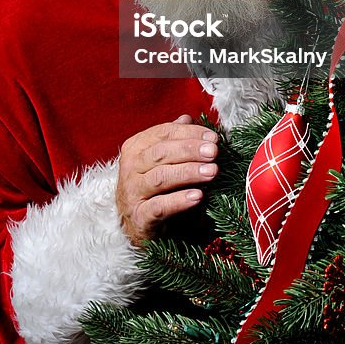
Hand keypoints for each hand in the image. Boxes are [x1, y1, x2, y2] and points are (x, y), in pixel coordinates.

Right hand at [116, 114, 218, 245]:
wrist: (138, 225)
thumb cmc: (154, 187)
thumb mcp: (162, 161)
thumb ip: (173, 139)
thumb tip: (187, 118)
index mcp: (136, 147)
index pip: (163, 133)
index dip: (189, 133)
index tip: (213, 137)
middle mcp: (130, 167)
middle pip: (161, 153)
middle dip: (190, 150)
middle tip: (213, 152)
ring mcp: (132, 193)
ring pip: (161, 178)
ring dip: (188, 173)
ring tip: (212, 172)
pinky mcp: (139, 218)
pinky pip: (159, 207)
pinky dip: (179, 201)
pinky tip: (198, 197)